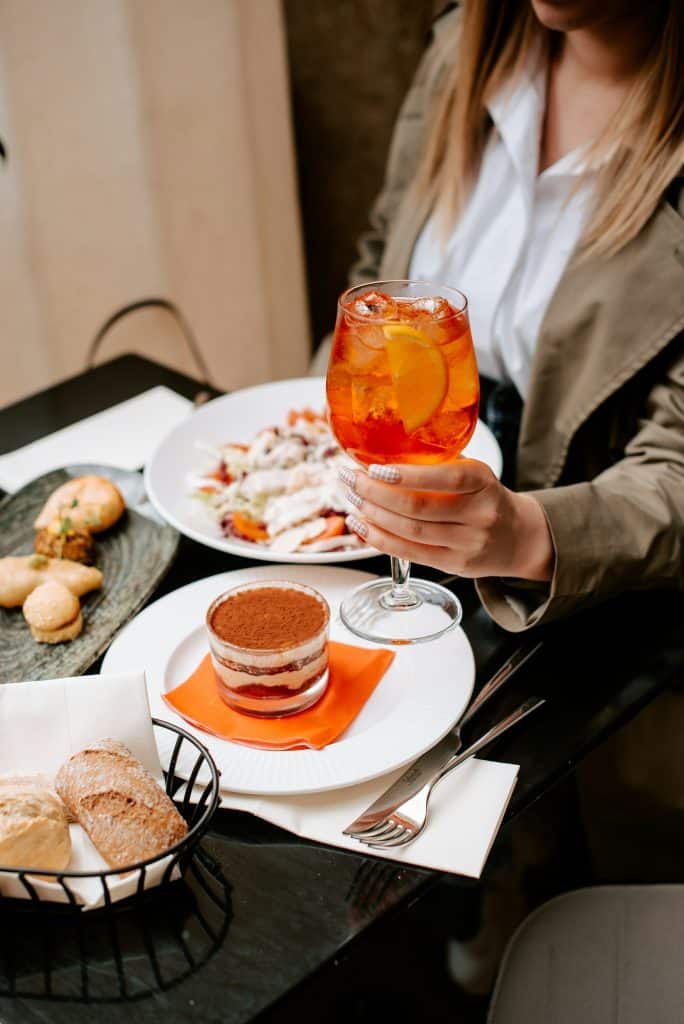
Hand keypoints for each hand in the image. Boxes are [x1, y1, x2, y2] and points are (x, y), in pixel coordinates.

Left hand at [339, 460, 554, 580]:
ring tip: (351, 498)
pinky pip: (409, 553)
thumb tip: (380, 452)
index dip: (406, 476)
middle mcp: (479, 515)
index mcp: (483, 483)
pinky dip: (379, 539)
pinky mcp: (454, 565)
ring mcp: (467, 544)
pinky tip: (361, 525)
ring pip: (410, 532)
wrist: (517, 537)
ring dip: (373, 515)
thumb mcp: (473, 473)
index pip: (445, 478)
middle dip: (375, 493)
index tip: (374, 468)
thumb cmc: (484, 497)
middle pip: (419, 508)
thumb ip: (438, 464)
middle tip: (350, 479)